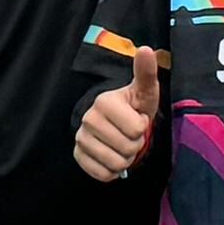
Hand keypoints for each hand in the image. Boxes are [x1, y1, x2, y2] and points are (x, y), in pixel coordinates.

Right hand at [74, 46, 164, 180]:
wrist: (114, 123)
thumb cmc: (134, 107)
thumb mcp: (144, 91)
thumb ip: (146, 72)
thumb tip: (145, 49)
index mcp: (105, 101)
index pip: (137, 129)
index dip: (142, 127)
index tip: (137, 118)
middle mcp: (88, 119)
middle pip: (128, 149)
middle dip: (135, 145)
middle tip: (130, 134)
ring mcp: (81, 138)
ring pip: (116, 164)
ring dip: (125, 159)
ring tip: (122, 145)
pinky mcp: (78, 156)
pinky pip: (102, 175)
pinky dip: (112, 171)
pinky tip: (112, 157)